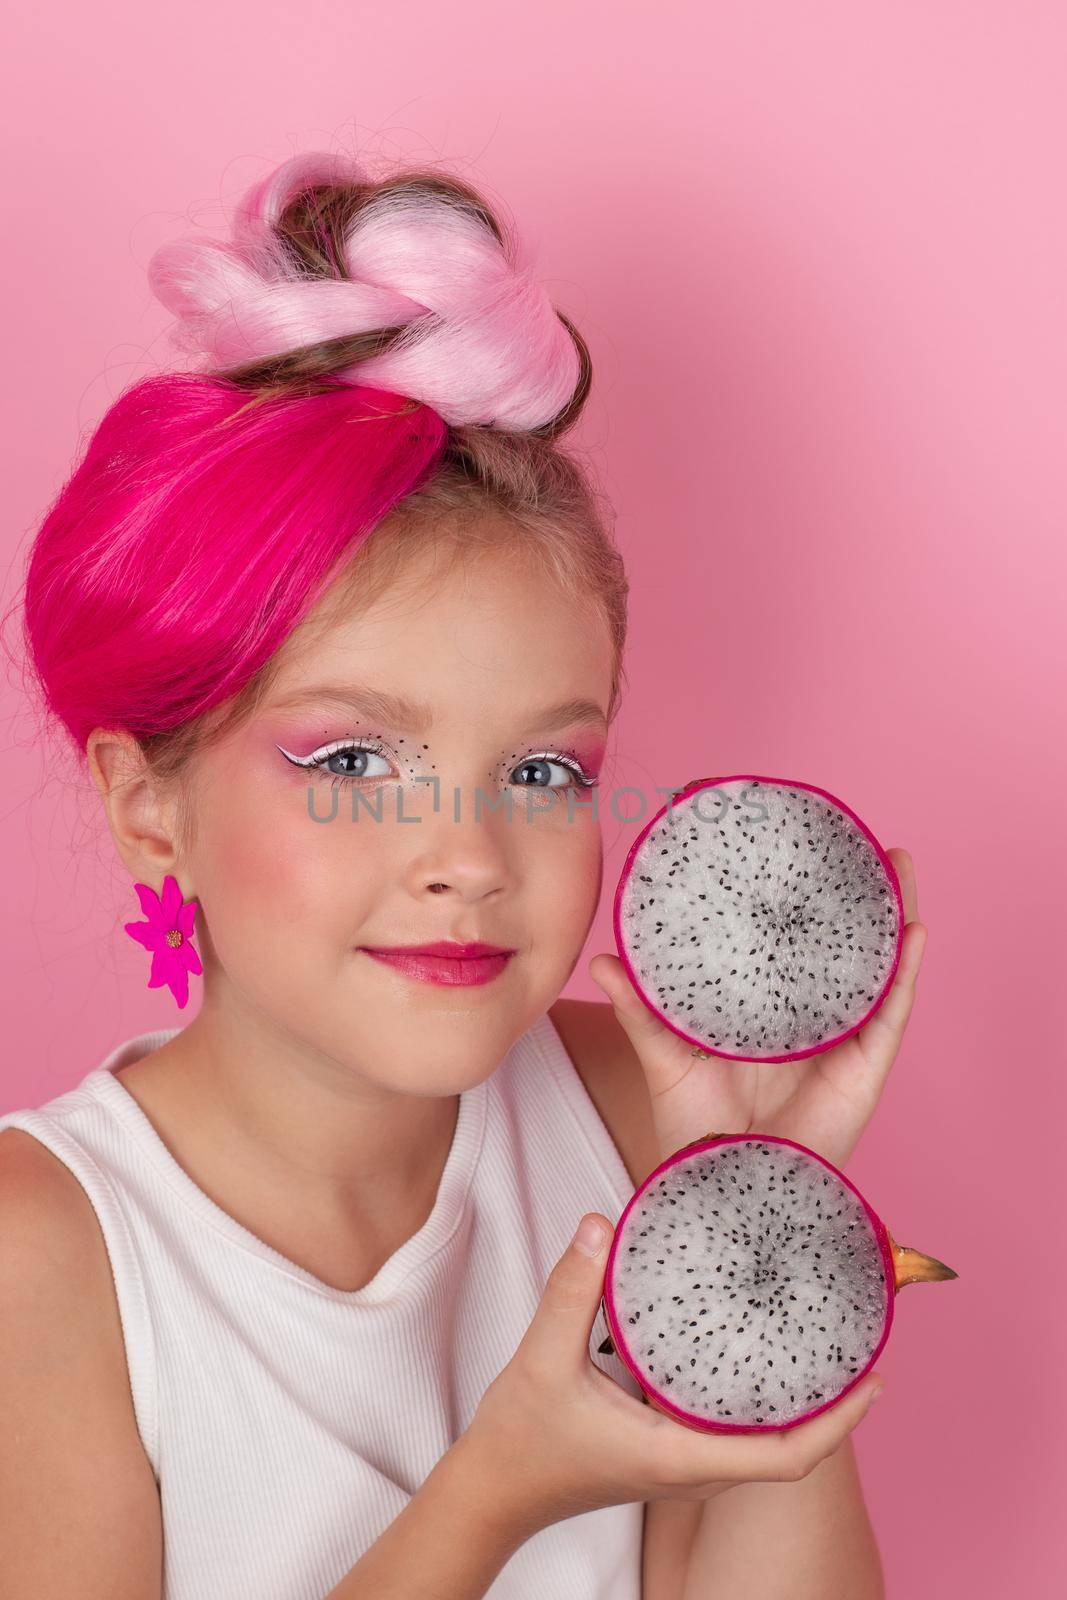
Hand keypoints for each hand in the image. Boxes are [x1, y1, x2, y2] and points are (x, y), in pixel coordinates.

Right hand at [460, 1213, 884, 1536]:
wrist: (495, 1490)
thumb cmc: (521, 1438)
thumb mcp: (542, 1358)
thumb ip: (573, 1289)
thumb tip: (603, 1223)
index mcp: (679, 1456)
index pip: (784, 1457)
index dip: (840, 1422)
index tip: (876, 1378)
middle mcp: (693, 1470)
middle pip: (790, 1451)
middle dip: (836, 1406)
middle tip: (863, 1343)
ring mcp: (684, 1468)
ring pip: (766, 1445)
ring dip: (805, 1406)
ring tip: (830, 1346)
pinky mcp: (672, 1455)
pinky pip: (738, 1436)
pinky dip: (767, 1406)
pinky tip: (767, 1358)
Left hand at [589, 847, 925, 1169]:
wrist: (724, 1184)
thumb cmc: (697, 1130)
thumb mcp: (666, 1056)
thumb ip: (641, 1010)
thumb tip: (606, 960)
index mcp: (770, 1014)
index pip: (793, 949)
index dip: (804, 906)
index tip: (803, 854)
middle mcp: (812, 1022)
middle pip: (845, 951)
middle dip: (860, 899)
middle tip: (867, 846)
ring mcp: (842, 1042)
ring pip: (878, 969)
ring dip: (894, 917)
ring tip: (898, 865)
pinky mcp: (864, 1068)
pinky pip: (891, 1012)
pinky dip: (905, 972)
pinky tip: (914, 931)